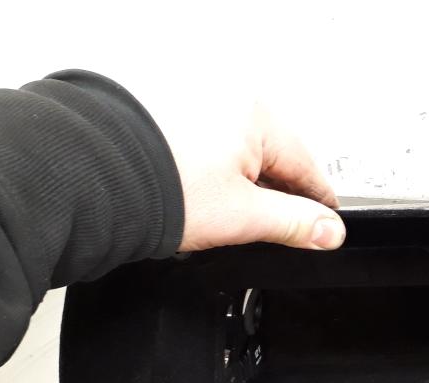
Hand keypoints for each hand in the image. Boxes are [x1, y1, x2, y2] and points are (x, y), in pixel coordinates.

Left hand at [169, 103, 343, 252]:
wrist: (98, 184)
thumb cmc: (163, 191)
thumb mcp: (245, 217)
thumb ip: (295, 224)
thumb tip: (330, 232)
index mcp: (257, 116)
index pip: (306, 167)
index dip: (319, 204)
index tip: (326, 224)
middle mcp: (228, 103)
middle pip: (273, 161)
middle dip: (277, 197)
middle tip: (279, 234)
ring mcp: (197, 111)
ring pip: (241, 158)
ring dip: (244, 189)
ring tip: (231, 223)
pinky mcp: (170, 125)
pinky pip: (211, 153)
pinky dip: (215, 178)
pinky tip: (206, 204)